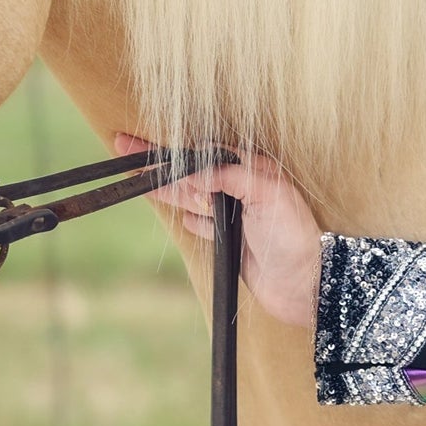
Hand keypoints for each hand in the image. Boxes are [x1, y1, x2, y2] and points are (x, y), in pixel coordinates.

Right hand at [110, 132, 322, 329]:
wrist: (304, 284)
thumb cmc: (295, 236)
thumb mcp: (269, 195)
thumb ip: (232, 176)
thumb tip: (196, 170)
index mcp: (252, 170)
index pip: (202, 153)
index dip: (170, 147)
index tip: (139, 141)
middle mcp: (240, 189)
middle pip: (189, 171)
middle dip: (156, 160)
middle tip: (121, 147)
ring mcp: (233, 215)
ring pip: (188, 195)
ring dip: (163, 185)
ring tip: (135, 174)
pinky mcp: (228, 240)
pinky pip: (199, 222)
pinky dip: (185, 215)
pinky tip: (170, 205)